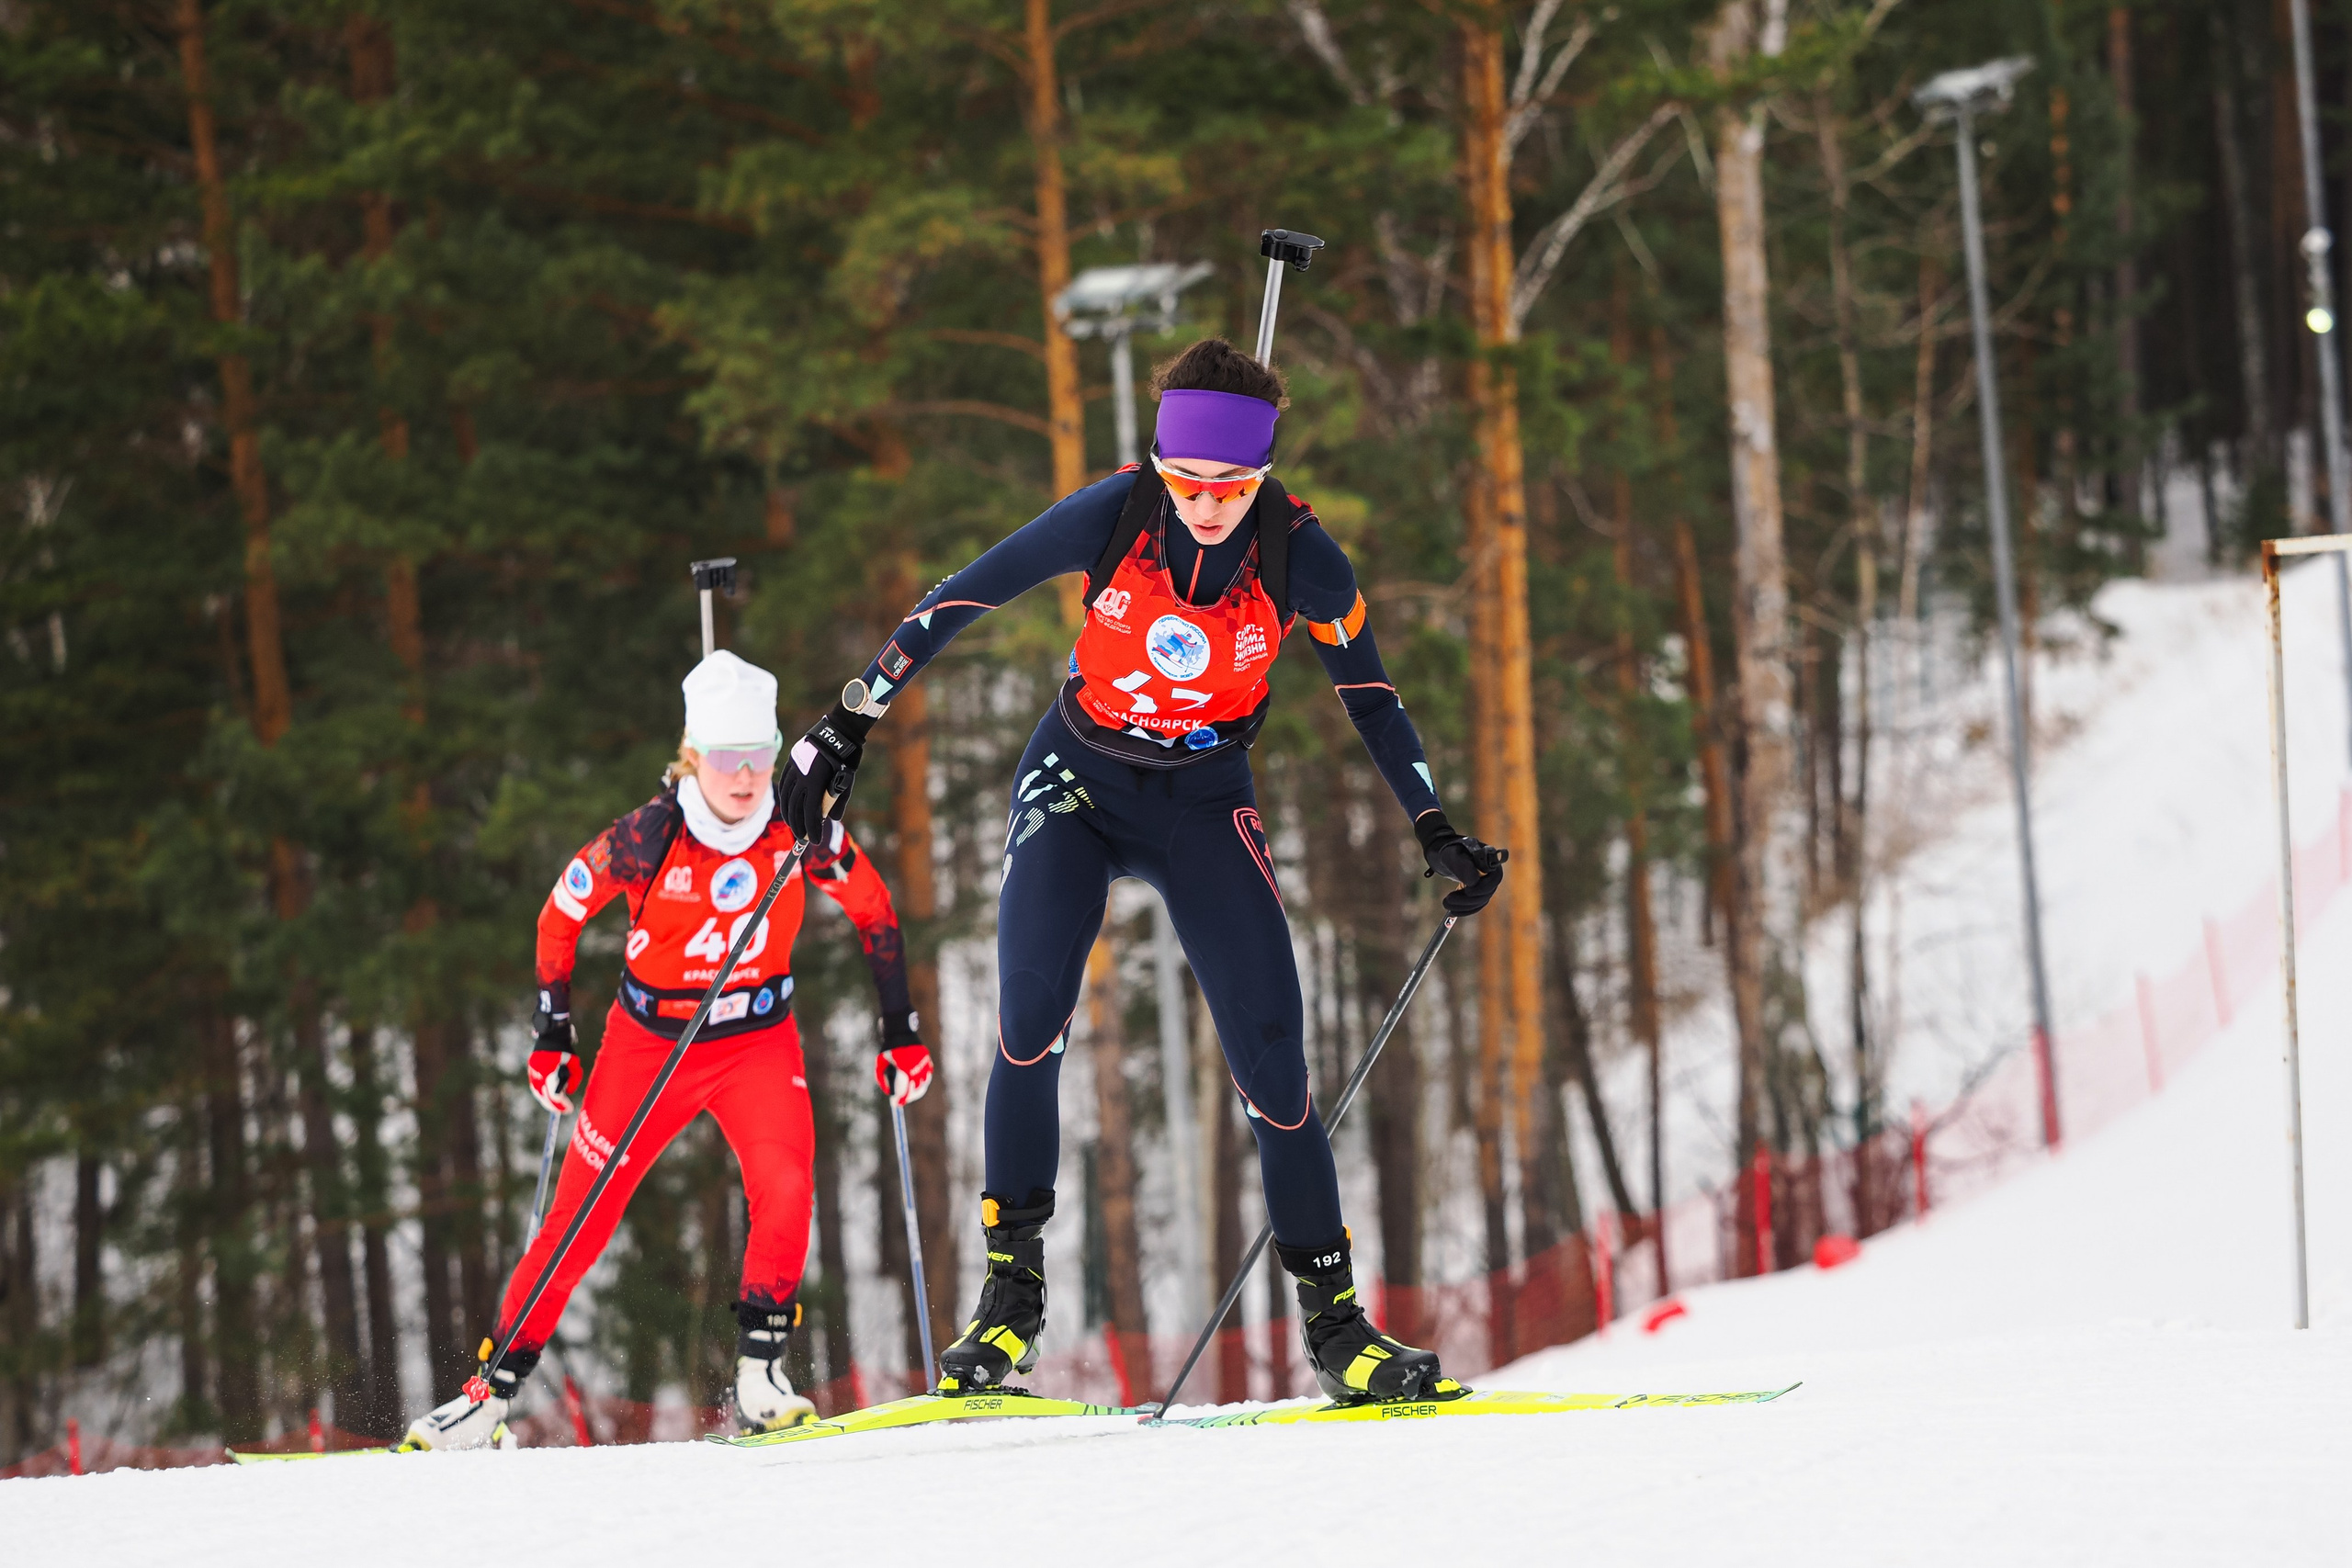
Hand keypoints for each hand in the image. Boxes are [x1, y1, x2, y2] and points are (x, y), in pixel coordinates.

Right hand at [527, 997, 578, 1114]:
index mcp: (550, 1072)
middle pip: (544, 1095)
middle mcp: (539, 1073)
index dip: (562, 1105)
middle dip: (553, 1105)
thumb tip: (569, 1091)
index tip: (569, 1109)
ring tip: (554, 1104)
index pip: (554, 1095)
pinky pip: (535, 1083)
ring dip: (545, 1099)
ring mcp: (533, 1070)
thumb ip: (573, 1078)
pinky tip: (547, 1094)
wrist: (551, 1032)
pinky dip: (541, 1090)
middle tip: (562, 1110)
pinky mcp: (531, 1067)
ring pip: (537, 1090)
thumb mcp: (573, 1063)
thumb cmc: (566, 1047)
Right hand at [780, 702, 870, 849]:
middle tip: (803, 837)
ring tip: (794, 826)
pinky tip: (787, 807)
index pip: (810, 813)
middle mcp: (801, 778)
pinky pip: (784, 785)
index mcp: (816, 783)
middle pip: (795, 808)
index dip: (812, 829)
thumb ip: (837, 802)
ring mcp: (794, 769)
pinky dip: (785, 799)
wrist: (837, 732)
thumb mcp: (847, 782)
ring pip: (786, 798)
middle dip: (799, 825)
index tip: (815, 840)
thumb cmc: (846, 759)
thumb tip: (831, 819)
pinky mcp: (791, 763)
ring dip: (789, 814)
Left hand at [875, 1025, 932, 1105]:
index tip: (896, 1104)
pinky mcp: (927, 1060)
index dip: (900, 1099)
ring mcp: (923, 1064)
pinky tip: (917, 1082)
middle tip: (903, 1099)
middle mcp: (915, 1068)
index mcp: (904, 1071)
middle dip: (909, 1096)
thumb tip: (891, 1094)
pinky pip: (927, 1074)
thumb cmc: (888, 1051)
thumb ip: (884, 1081)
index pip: (904, 1091)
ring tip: (910, 1091)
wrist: (900, 1034)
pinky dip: (923, 1080)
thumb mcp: (880, 1066)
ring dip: (917, 1089)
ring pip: (923, 1083)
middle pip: (915, 1090)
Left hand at [1414, 811, 1507, 914]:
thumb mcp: (1451, 855)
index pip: (1495, 877)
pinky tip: (1453, 910)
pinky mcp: (1477, 890)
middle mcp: (1491, 871)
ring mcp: (1485, 881)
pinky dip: (1465, 909)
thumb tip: (1474, 882)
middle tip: (1448, 900)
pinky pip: (1476, 904)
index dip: (1484, 887)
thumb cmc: (1447, 850)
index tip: (1468, 891)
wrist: (1442, 852)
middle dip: (1468, 899)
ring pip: (1481, 900)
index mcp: (1489, 859)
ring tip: (1446, 904)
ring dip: (1464, 906)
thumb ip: (1462, 865)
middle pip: (1488, 891)